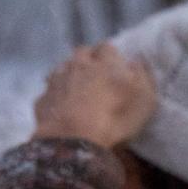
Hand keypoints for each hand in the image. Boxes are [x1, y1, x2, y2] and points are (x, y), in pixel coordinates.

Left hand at [33, 44, 156, 148]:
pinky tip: (62, 105)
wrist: (72, 140)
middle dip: (90, 57)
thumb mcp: (144, 99)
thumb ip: (143, 75)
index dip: (112, 54)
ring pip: (63, 67)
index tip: (116, 63)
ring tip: (78, 86)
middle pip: (82, 52)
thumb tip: (136, 59)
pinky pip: (50, 89)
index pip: (108, 47)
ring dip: (71, 72)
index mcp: (105, 63)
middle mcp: (79, 65)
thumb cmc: (115, 118)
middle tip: (97, 71)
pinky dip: (57, 93)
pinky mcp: (43, 99)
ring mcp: (57, 80)